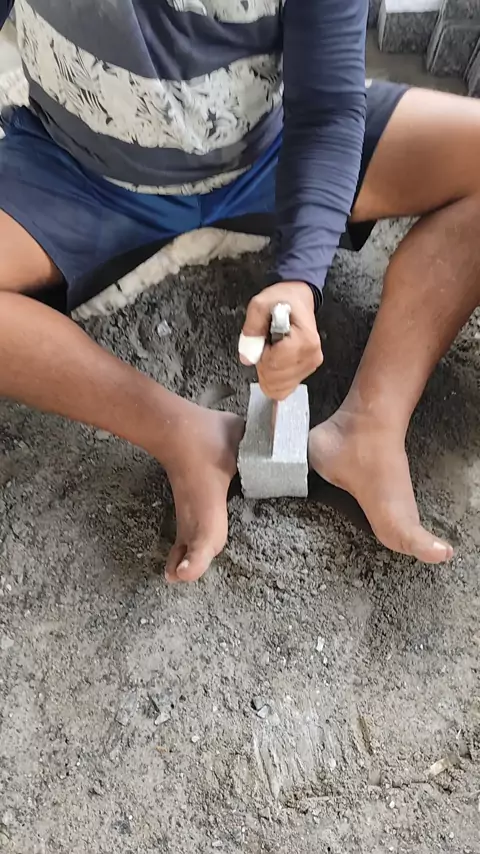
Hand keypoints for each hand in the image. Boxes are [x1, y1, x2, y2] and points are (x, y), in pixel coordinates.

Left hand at [239, 282, 322, 399]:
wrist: (297, 299)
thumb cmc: (282, 301)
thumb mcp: (260, 304)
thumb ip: (252, 328)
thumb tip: (247, 357)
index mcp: (304, 340)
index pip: (274, 363)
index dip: (261, 355)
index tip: (264, 340)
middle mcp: (311, 356)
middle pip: (276, 379)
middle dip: (263, 365)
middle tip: (266, 345)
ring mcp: (310, 366)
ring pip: (279, 388)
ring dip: (267, 373)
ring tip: (272, 352)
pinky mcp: (307, 372)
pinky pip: (284, 390)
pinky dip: (273, 382)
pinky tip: (273, 365)